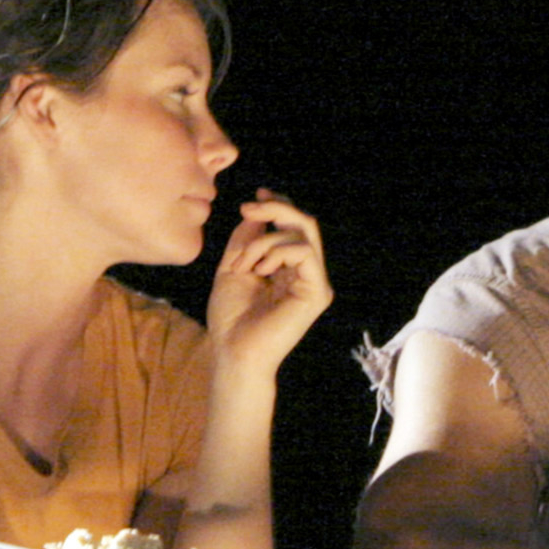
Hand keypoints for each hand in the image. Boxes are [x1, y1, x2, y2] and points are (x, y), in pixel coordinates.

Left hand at [205, 190, 331, 370]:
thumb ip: (247, 238)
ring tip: (244, 263)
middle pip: (305, 224)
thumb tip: (259, 209)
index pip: (294, 228)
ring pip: (302, 234)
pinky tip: (259, 270)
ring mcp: (315, 283)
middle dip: (276, 209)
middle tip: (249, 207)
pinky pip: (303, 252)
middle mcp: (307, 274)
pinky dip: (276, 252)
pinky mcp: (317, 292)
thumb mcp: (233, 266)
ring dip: (265, 240)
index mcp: (289, 269)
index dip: (279, 206)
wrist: (233, 352)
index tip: (256, 197)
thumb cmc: (231, 318)